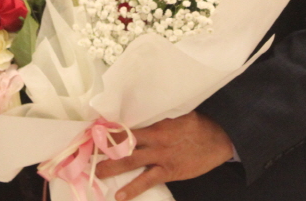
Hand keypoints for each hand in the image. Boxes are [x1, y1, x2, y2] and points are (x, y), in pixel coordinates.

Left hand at [95, 111, 233, 200]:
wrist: (219, 139)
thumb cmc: (198, 125)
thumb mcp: (179, 114)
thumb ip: (160, 117)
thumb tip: (142, 112)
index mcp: (156, 123)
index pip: (127, 125)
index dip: (109, 129)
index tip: (93, 131)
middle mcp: (155, 138)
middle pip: (123, 142)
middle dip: (104, 147)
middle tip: (86, 151)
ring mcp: (160, 155)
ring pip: (130, 160)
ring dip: (111, 166)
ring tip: (96, 172)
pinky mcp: (168, 170)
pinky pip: (147, 180)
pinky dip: (133, 188)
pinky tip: (120, 196)